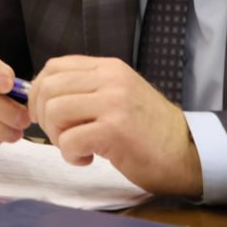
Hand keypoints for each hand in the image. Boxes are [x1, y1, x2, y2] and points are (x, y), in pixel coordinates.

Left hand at [28, 56, 202, 196]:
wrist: (186, 152)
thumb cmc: (148, 130)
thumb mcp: (118, 96)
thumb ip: (86, 90)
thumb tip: (42, 97)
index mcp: (108, 67)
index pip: (55, 66)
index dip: (39, 92)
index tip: (46, 114)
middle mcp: (110, 79)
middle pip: (49, 88)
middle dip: (45, 117)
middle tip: (61, 136)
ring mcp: (113, 102)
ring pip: (54, 111)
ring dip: (57, 137)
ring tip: (77, 148)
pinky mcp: (114, 130)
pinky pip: (69, 140)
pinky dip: (70, 154)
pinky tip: (88, 159)